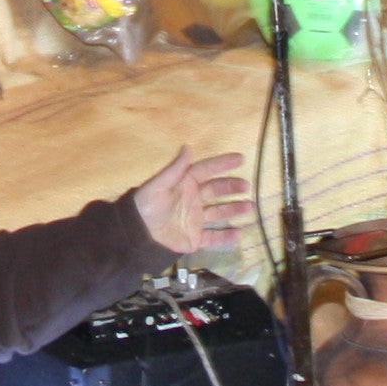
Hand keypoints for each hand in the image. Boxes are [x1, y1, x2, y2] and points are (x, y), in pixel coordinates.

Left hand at [130, 145, 251, 254]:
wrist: (137, 236)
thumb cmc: (147, 206)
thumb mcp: (158, 185)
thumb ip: (175, 169)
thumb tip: (188, 147)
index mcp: (184, 184)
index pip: (206, 171)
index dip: (222, 164)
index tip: (240, 159)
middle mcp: (192, 200)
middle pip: (216, 190)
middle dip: (231, 187)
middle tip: (246, 186)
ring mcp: (195, 220)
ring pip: (219, 213)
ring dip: (234, 209)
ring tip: (249, 207)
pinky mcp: (195, 239)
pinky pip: (214, 237)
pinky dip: (226, 236)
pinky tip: (239, 233)